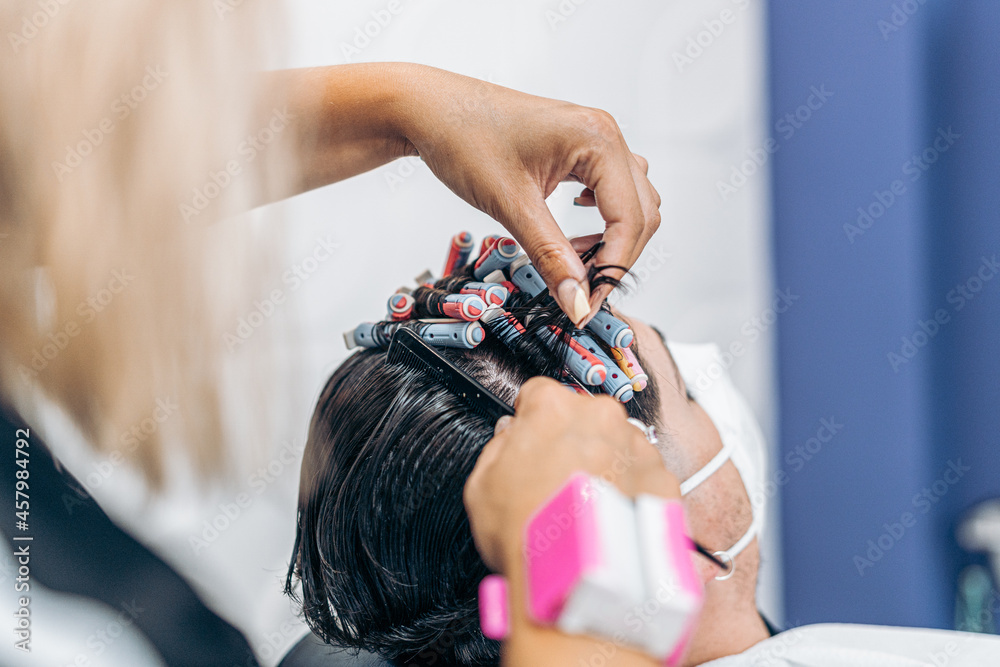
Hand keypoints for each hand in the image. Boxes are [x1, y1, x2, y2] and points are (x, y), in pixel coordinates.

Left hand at [391, 65, 660, 325]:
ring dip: (612, 238)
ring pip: (631, 202)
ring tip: (573, 261)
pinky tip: (574, 229)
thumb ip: (550, 255)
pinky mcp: (578, 147)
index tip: (588, 305)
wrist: (429, 109)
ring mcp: (594, 139)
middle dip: (615, 256)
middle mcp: (604, 134)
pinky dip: (603, 218)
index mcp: (597, 139)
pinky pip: (612, 188)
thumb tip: (577, 300)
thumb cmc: (463, 136)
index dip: (613, 268)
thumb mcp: (509, 204)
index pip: (630, 218)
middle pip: (641, 212)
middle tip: (580, 291)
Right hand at [463, 377, 678, 573]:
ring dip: (606, 466)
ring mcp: (637, 446)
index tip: (532, 442)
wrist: (576, 580)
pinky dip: (633, 492)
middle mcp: (601, 417)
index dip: (532, 422)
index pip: (539, 394)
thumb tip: (510, 436)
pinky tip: (611, 519)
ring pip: (618, 445)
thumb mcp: (482, 483)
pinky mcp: (663, 479)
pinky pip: (645, 477)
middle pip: (584, 417)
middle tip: (558, 482)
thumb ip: (499, 446)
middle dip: (574, 443)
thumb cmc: (529, 533)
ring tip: (586, 508)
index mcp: (553, 407)